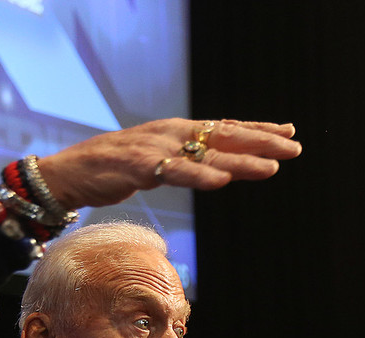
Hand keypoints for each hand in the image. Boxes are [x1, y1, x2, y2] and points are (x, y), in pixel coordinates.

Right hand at [35, 118, 301, 209]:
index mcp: (176, 131)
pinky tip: (221, 181)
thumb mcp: (156, 161)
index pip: (225, 128)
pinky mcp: (138, 167)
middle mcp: (171, 134)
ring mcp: (155, 149)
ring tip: (271, 168)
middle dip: (262, 142)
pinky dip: (198, 176)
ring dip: (240, 163)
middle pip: (224, 137)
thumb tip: (217, 169)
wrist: (69, 172)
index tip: (289, 132)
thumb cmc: (113, 168)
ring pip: (206, 156)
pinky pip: (173, 172)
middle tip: (295, 148)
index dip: (258, 129)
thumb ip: (185, 161)